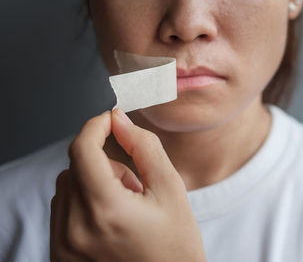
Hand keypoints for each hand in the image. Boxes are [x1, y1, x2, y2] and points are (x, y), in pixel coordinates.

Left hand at [50, 109, 205, 261]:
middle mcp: (75, 230)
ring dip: (93, 183)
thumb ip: (144, 147)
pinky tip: (110, 220)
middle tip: (133, 185)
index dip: (95, 127)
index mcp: (106, 210)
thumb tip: (119, 120)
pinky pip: (62, 210)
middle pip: (75, 167)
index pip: (82, 150)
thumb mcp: (170, 190)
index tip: (109, 121)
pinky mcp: (60, 255)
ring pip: (66, 187)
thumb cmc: (176, 246)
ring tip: (124, 206)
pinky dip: (83, 203)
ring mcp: (63, 247)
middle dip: (104, 164)